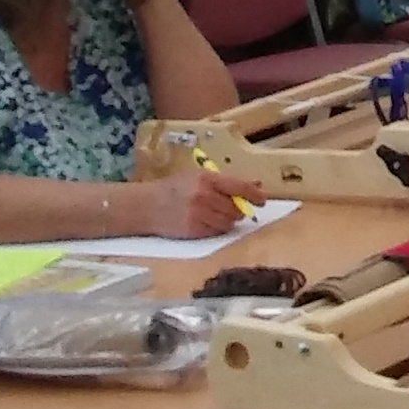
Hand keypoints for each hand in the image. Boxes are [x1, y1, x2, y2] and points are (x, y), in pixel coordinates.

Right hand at [138, 170, 261, 238]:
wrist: (146, 206)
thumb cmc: (173, 188)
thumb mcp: (197, 176)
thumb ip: (224, 181)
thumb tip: (255, 184)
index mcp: (206, 179)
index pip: (239, 187)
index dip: (255, 194)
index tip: (263, 200)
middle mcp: (203, 196)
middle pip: (236, 208)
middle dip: (239, 209)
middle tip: (235, 208)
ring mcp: (198, 214)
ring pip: (228, 222)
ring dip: (229, 220)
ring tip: (217, 214)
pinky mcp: (193, 230)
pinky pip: (216, 232)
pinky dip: (217, 228)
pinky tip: (207, 222)